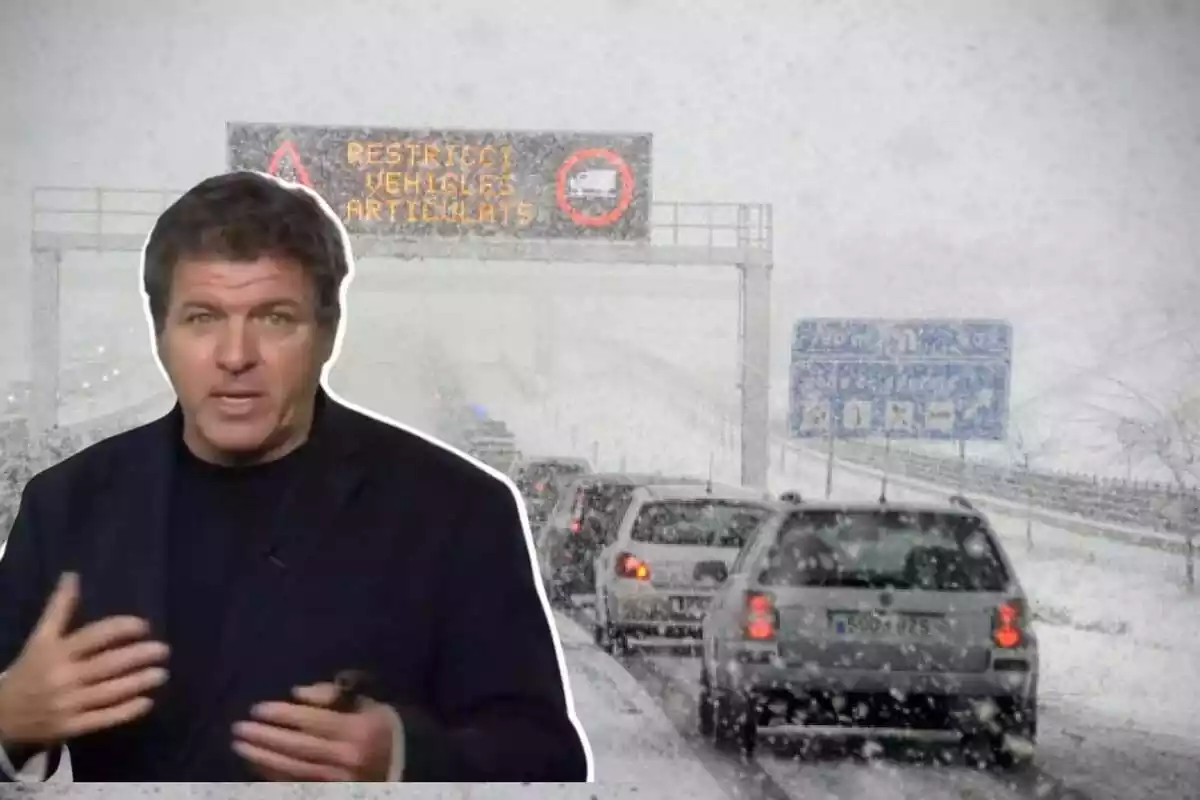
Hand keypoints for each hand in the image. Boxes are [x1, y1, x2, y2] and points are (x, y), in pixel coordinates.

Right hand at [0, 572, 169, 744]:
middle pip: (108, 664)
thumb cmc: (28, 671)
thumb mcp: (40, 638)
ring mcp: (67, 704)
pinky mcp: (70, 727)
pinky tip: (146, 702)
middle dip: (138, 656)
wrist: (0, 716)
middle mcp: (63, 677)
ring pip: (110, 692)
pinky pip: (103, 719)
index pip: (95, 636)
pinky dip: (126, 711)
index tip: (144, 626)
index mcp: (56, 652)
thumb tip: (72, 575)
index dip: (122, 628)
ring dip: (138, 682)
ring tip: (161, 673)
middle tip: (163, 650)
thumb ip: (59, 608)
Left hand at [232, 683, 394, 780]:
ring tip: (240, 746)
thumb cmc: (380, 726)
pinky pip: (297, 785)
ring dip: (263, 759)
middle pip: (298, 748)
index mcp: (357, 730)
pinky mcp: (333, 792)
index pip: (312, 721)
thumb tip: (297, 693)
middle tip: (239, 729)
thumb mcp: (365, 702)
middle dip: (265, 738)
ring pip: (293, 770)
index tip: (257, 709)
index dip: (282, 715)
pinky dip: (274, 776)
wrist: (404, 762)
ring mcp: (338, 781)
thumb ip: (334, 695)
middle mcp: (346, 758)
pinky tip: (257, 765)